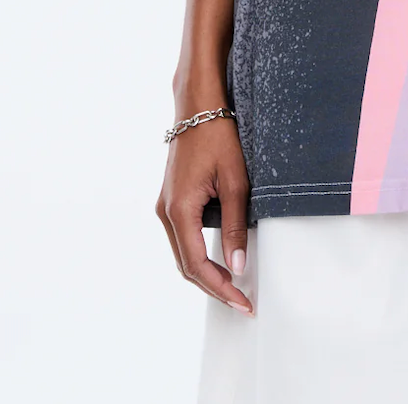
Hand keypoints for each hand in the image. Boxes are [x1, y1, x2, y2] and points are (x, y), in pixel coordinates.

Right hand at [156, 116, 252, 313]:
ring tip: (234, 285)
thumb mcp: (235, 181)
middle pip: (186, 266)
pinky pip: (183, 237)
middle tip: (241, 301)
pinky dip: (200, 253)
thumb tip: (237, 265)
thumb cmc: (218, 137)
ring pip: (183, 253)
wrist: (198, 106)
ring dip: (206, 273)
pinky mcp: (171, 200)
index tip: (242, 301)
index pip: (197, 265)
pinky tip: (220, 258)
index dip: (220, 288)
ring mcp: (166, 206)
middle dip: (213, 286)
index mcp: (179, 210)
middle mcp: (165, 212)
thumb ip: (235, 225)